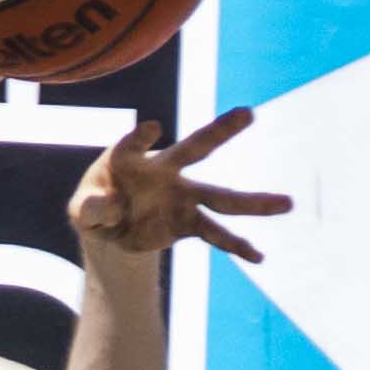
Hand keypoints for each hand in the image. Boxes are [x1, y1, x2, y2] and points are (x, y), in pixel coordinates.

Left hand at [73, 107, 285, 266]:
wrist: (110, 227)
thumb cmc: (94, 204)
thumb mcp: (81, 210)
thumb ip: (89, 208)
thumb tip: (102, 208)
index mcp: (130, 158)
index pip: (134, 144)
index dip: (141, 137)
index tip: (153, 129)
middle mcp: (164, 171)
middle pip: (196, 148)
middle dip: (221, 131)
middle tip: (249, 113)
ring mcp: (181, 197)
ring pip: (220, 197)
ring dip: (252, 202)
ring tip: (287, 204)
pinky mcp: (187, 223)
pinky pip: (215, 234)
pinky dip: (236, 247)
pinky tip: (258, 257)